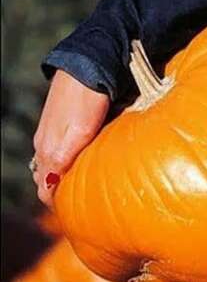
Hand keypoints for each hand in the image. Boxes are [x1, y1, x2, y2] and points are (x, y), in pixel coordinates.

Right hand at [32, 70, 110, 207]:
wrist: (86, 66)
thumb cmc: (87, 99)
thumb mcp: (78, 132)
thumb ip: (63, 158)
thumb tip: (50, 186)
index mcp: (49, 151)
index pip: (45, 189)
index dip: (55, 203)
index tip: (74, 216)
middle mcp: (45, 145)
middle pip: (45, 179)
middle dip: (57, 194)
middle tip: (80, 205)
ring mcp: (50, 134)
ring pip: (49, 165)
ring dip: (60, 178)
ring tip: (79, 187)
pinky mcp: (58, 123)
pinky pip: (55, 151)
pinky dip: (63, 162)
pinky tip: (78, 162)